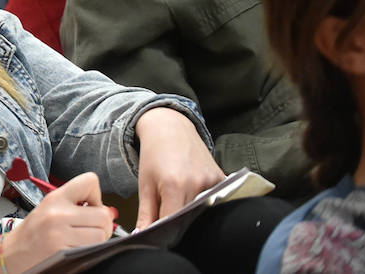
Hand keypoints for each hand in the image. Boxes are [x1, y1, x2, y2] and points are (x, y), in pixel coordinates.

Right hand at [2, 172, 115, 272]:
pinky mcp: (63, 251)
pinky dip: (89, 250)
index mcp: (55, 198)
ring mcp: (60, 233)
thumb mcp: (49, 209)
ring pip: (102, 234)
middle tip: (89, 228)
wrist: (13, 254)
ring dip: (97, 239)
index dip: (96, 195)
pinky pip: (92, 249)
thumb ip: (76, 205)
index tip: (89, 206)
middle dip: (102, 224)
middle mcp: (58, 213)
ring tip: (81, 239)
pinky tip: (76, 248)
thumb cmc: (33, 233)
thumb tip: (109, 211)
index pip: (90, 181)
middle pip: (103, 214)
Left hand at [134, 107, 222, 228]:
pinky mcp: (222, 178)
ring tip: (179, 197)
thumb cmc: (154, 155)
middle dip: (177, 222)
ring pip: (203, 211)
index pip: (172, 222)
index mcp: (174, 186)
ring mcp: (212, 181)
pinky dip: (205, 202)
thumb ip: (146, 214)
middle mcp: (197, 184)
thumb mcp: (145, 185)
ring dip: (191, 211)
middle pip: (189, 218)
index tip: (159, 232)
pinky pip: (216, 200)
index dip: (165, 230)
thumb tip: (142, 235)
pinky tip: (193, 190)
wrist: (170, 128)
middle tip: (167, 212)